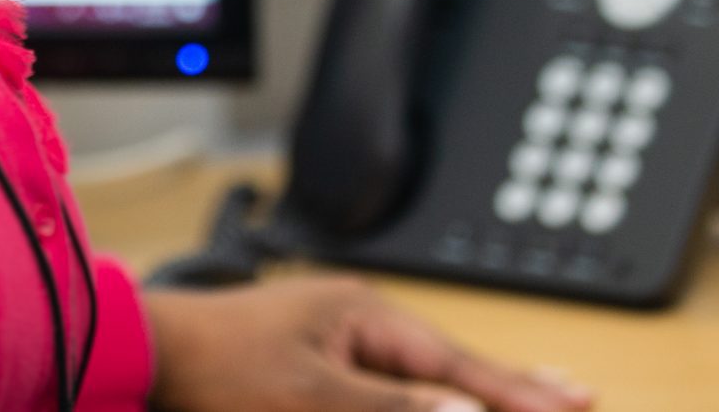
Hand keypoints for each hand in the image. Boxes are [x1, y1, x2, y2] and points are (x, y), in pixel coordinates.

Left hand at [143, 277, 592, 411]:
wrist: (138, 360)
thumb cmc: (213, 370)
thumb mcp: (310, 398)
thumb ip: (396, 408)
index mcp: (363, 316)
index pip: (459, 366)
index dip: (520, 393)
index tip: (579, 403)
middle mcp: (355, 323)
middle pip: (451, 364)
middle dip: (513, 386)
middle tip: (579, 395)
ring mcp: (332, 343)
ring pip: (422, 374)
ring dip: (472, 391)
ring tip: (533, 396)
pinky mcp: (308, 370)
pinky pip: (385, 382)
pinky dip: (425, 392)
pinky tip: (442, 400)